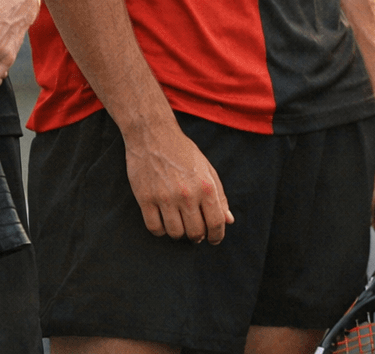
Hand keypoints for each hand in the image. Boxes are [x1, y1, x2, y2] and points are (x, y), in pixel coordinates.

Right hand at [123, 120, 232, 243]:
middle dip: (198, 236)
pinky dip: (160, 230)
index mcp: (206, 186)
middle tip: (195, 232)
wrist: (152, 135)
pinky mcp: (145, 198)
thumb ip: (219, 196)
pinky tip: (163, 221)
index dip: (217, 236)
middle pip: (195, 232)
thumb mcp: (207, 169)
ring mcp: (165, 197)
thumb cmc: (183, 151)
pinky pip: (154, 228)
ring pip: (175, 233)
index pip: (216, 223)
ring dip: (179, 233)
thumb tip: (229, 220)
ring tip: (179, 223)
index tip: (213, 239)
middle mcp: (187, 194)